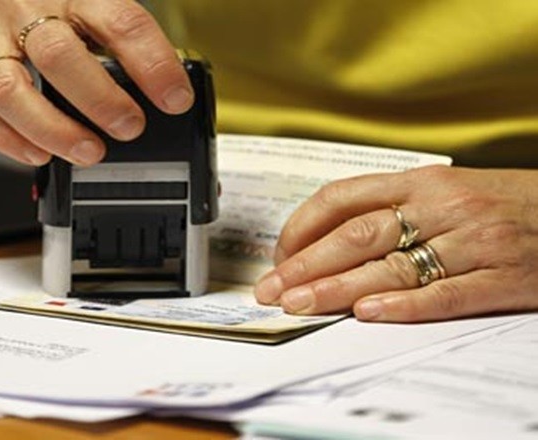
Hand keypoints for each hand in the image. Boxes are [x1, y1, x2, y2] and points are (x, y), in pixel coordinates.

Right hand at [0, 0, 193, 165]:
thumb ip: (110, 30)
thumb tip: (160, 80)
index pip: (120, 24)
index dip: (153, 65)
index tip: (175, 98)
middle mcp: (23, 10)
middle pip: (61, 57)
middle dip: (102, 101)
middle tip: (130, 127)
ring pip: (13, 91)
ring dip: (55, 130)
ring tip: (89, 151)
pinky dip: (13, 141)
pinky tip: (40, 154)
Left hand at [254, 165, 537, 321]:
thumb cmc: (503, 202)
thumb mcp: (444, 188)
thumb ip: (392, 207)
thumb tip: (329, 236)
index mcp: (421, 180)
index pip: (343, 198)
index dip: (303, 226)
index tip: (280, 255)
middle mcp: (441, 207)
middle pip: (357, 235)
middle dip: (306, 265)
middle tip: (273, 289)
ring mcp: (472, 242)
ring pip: (391, 266)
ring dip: (337, 289)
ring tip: (300, 305)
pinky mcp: (501, 277)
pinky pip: (445, 294)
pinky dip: (403, 305)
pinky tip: (367, 314)